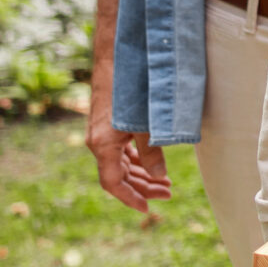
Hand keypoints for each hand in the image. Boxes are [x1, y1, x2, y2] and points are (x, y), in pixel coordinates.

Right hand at [86, 85, 171, 215]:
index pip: (113, 183)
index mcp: (103, 145)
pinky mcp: (108, 124)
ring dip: (142, 174)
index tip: (147, 209)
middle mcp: (98, 142)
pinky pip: (121, 150)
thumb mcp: (146, 123)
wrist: (116, 57)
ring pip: (121, 163)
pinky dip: (138, 159)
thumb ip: (152, 151)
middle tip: (169, 193)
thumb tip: (160, 176)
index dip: (130, 198)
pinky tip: (152, 163)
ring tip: (166, 182)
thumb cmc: (131, 88)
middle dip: (143, 188)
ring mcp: (102, 133)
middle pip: (119, 176)